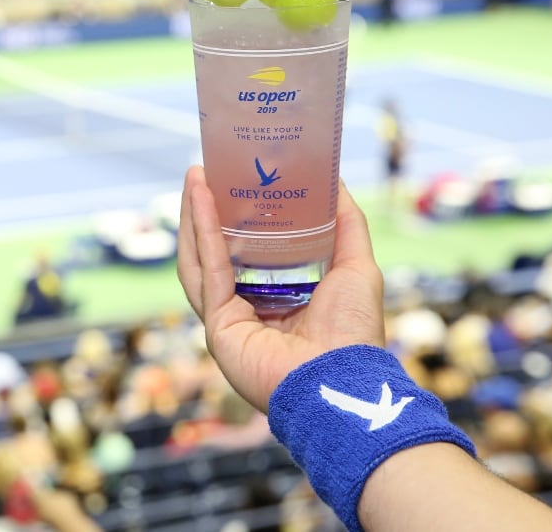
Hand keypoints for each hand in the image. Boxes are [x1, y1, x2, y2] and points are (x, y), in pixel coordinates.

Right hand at [176, 166, 385, 412]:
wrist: (342, 379)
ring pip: (201, 259)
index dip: (239, 216)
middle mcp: (249, 308)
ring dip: (194, 216)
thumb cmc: (354, 332)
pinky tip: (201, 200)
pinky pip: (207, 271)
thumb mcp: (357, 266)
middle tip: (205, 171)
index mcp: (279, 297)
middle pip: (217, 252)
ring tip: (195, 177)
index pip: (249, 251)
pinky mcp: (218, 325)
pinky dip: (202, 234)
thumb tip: (336, 182)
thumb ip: (346, 225)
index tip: (236, 179)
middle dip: (207, 210)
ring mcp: (229, 318)